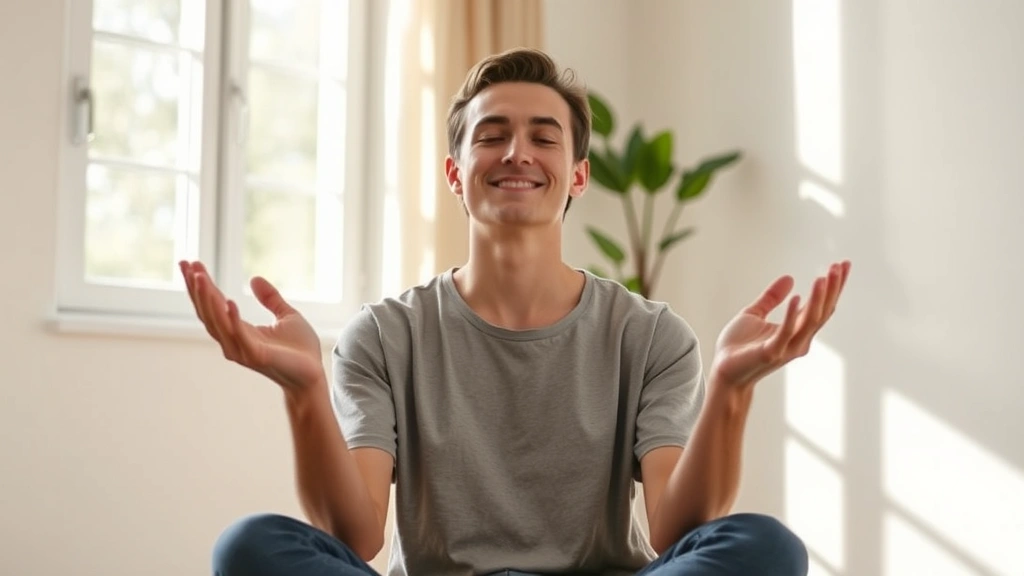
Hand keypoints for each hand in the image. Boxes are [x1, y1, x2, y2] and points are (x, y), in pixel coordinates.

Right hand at [180, 261, 325, 392]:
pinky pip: (240, 335)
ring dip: (207, 299)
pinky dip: (232, 318)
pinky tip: (228, 300)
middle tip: (187, 264)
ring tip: (201, 276)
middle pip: (207, 312)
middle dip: (196, 289)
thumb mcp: (286, 315)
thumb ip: (270, 298)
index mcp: (239, 331)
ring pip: (217, 322)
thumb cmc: (301, 350)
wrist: (314, 375)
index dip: (200, 286)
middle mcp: (234, 341)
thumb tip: (254, 278)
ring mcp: (242, 350)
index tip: (190, 263)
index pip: (212, 306)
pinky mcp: (256, 355)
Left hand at [710, 260, 850, 387]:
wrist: (724, 373)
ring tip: (823, 277)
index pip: (821, 306)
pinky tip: (796, 296)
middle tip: (840, 266)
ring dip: (817, 298)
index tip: (842, 265)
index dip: (833, 287)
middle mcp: (798, 340)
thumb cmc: (738, 347)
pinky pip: (785, 332)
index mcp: (796, 331)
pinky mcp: (771, 352)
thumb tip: (789, 277)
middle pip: (822, 312)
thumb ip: (771, 298)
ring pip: (809, 321)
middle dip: (832, 289)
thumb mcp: (754, 314)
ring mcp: (786, 348)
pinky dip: (791, 314)